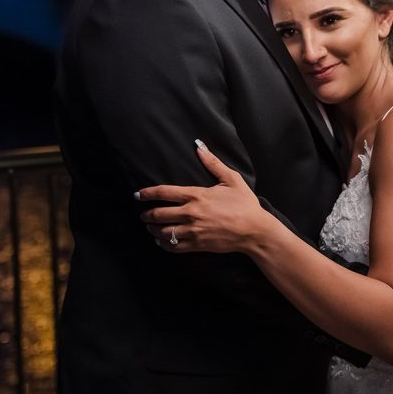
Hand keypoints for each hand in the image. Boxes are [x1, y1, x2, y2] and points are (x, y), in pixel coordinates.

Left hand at [138, 140, 274, 253]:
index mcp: (197, 195)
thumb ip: (213, 163)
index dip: (147, 193)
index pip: (164, 192)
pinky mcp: (197, 244)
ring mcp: (193, 231)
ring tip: (150, 227)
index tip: (138, 195)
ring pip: (164, 232)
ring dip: (153, 229)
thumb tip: (200, 147)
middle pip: (159, 214)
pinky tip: (161, 241)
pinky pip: (174, 246)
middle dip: (147, 214)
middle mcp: (191, 213)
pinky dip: (164, 244)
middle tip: (143, 214)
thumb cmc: (244, 204)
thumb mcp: (231, 179)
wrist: (254, 230)